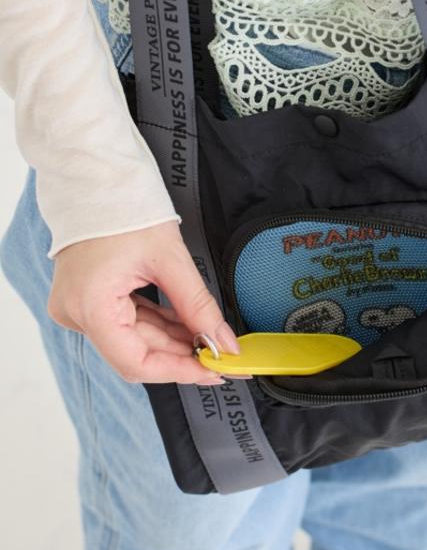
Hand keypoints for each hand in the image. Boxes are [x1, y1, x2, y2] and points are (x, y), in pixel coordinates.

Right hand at [48, 221, 239, 384]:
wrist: (98, 178)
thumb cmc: (125, 208)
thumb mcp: (171, 259)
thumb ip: (198, 306)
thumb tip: (224, 343)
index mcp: (89, 305)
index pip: (134, 362)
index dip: (178, 371)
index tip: (213, 371)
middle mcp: (78, 314)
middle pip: (138, 353)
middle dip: (184, 356)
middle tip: (225, 359)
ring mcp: (82, 308)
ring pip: (137, 340)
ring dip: (177, 342)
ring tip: (213, 341)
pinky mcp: (92, 300)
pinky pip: (131, 323)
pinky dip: (162, 326)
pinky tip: (191, 327)